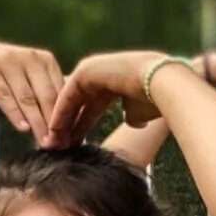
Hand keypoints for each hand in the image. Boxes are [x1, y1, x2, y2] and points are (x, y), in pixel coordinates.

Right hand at [0, 43, 63, 146]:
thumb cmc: (8, 77)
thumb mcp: (30, 81)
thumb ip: (48, 96)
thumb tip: (73, 127)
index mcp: (45, 60)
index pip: (61, 91)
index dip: (66, 116)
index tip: (70, 138)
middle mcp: (29, 57)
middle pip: (46, 95)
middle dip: (53, 122)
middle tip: (58, 145)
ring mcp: (7, 61)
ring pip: (26, 97)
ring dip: (37, 122)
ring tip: (44, 142)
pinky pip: (4, 95)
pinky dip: (14, 113)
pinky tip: (23, 129)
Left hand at [46, 50, 169, 147]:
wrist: (163, 86)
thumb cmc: (155, 100)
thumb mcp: (137, 111)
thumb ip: (130, 115)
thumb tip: (131, 121)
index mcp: (112, 80)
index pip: (90, 107)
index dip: (81, 126)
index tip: (72, 145)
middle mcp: (99, 72)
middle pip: (76, 104)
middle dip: (66, 126)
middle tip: (56, 147)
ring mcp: (91, 68)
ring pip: (69, 100)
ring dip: (59, 122)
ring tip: (52, 144)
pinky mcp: (85, 70)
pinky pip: (67, 96)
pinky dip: (60, 114)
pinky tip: (54, 132)